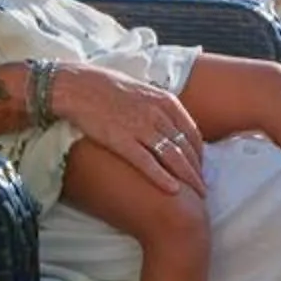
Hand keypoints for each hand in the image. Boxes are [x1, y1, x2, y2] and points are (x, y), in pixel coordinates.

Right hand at [49, 62, 207, 194]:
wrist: (77, 85)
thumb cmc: (106, 87)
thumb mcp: (142, 92)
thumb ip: (158, 108)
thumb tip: (169, 125)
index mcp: (165, 101)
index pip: (192, 132)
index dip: (200, 153)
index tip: (201, 167)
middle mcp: (157, 114)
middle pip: (186, 148)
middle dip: (197, 170)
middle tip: (203, 187)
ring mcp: (140, 127)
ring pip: (173, 157)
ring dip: (187, 178)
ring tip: (196, 194)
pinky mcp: (122, 140)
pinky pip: (147, 163)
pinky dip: (162, 177)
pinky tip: (173, 190)